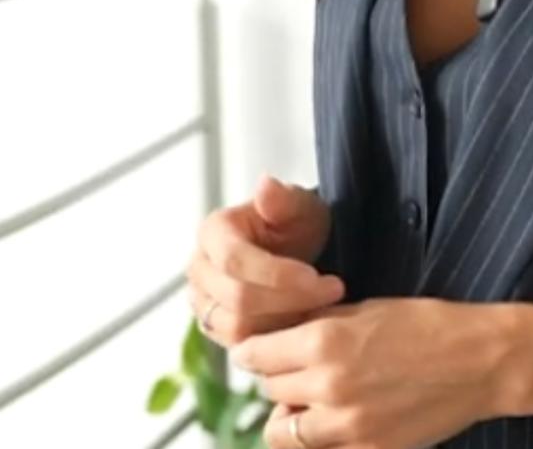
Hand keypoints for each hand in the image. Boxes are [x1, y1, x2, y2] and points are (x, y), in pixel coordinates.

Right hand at [185, 173, 343, 347]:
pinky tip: (308, 323)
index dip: (277, 273)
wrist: (299, 250)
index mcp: (213, 232)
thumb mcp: (299, 204)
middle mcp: (199, 270)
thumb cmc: (297, 224)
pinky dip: (278, 341)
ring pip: (238, 328)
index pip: (235, 260)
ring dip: (286, 321)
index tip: (317, 276)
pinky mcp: (219, 329)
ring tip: (323, 307)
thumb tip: (266, 186)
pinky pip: (243, 347)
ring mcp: (205, 303)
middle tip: (333, 291)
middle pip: (236, 298)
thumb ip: (283, 198)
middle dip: (289, 299)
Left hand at [235, 298, 509, 448]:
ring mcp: (345, 425)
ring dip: (291, 412)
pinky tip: (340, 417)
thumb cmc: (430, 325)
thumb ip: (320, 324)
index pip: (255, 354)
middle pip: (268, 389)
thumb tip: (283, 335)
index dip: (256, 350)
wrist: (482, 361)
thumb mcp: (368, 309)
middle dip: (278, 378)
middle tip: (297, 369)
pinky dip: (320, 435)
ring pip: (282, 429)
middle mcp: (326, 385)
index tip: (260, 350)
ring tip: (312, 399)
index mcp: (324, 341)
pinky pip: (319, 448)